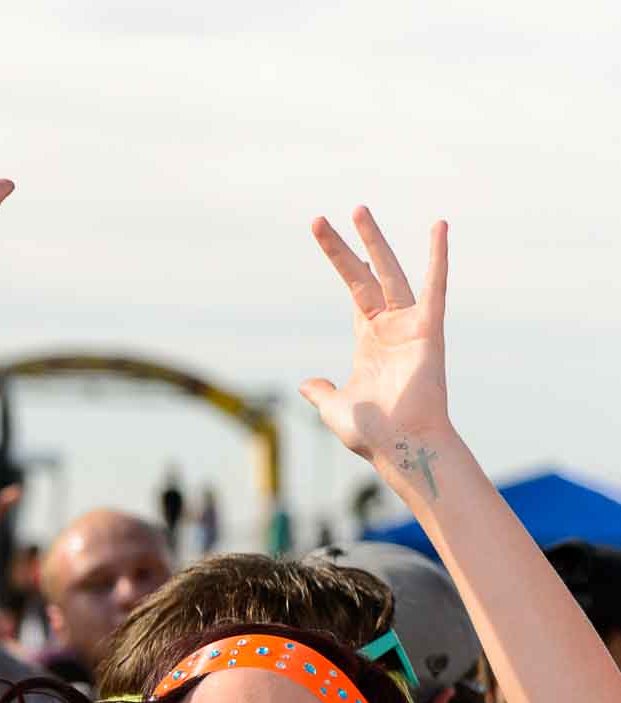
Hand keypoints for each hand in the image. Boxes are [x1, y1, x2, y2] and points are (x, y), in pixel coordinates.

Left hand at [299, 209, 455, 473]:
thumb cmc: (373, 433)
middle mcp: (391, 326)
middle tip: (333, 213)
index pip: (353, 289)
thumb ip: (322, 392)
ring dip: (376, 242)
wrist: (401, 448)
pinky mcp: (429, 330)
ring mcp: (410, 326)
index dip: (340, 260)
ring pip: (391, 273)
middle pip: (366, 274)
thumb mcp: (334, 408)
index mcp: (370, 339)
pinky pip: (435, 288)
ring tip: (359, 210)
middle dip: (350, 244)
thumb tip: (308, 384)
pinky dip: (438, 258)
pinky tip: (439, 228)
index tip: (321, 231)